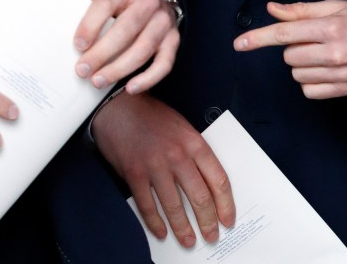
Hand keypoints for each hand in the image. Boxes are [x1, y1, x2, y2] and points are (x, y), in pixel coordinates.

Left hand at [73, 0, 180, 92]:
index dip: (91, 25)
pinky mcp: (173, 40)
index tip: (78, 45)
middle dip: (101, 54)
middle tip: (83, 70)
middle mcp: (148, 2)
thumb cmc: (124, 2)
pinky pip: (164, 64)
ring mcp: (163, 21)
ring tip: (98, 81)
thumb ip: (93, 14)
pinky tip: (130, 88)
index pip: (106, 4)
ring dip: (118, 69)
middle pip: (125, 30)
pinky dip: (147, 79)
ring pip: (142, 49)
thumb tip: (74, 44)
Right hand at [93, 92, 234, 247]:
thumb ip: (194, 153)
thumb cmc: (151, 116)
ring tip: (189, 240)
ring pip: (174, 206)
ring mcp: (155, 165)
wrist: (119, 106)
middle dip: (208, 222)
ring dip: (183, 228)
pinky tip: (161, 232)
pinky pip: (148, 206)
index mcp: (193, 142)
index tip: (228, 219)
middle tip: (211, 236)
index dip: (226, 204)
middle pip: (200, 197)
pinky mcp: (134, 173)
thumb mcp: (182, 128)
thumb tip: (206, 185)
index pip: (218, 179)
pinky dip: (155, 223)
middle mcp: (177, 155)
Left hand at [234, 0, 346, 98]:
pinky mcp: (344, 90)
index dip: (259, 38)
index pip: (285, 33)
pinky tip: (324, 69)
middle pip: (289, 55)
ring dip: (302, 64)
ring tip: (323, 52)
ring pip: (297, 74)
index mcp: (329, 27)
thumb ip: (302, 10)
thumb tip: (273, 9)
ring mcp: (340, 75)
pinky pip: (310, 91)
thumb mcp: (336, 6)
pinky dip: (310, 80)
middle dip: (294, 46)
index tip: (240, 43)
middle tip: (314, 38)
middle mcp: (333, 53)